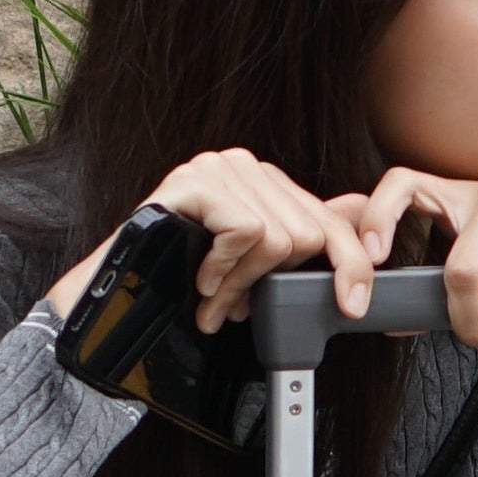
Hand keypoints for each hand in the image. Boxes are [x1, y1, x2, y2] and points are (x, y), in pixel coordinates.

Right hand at [43, 151, 391, 334]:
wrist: (117, 294)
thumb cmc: (179, 280)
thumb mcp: (252, 268)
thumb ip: (301, 241)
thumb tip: (360, 218)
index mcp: (262, 183)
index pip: (327, 219)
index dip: (349, 264)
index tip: (355, 305)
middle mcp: (244, 166)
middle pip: (308, 234)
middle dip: (274, 286)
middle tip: (235, 310)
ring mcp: (219, 167)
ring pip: (279, 238)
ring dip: (243, 284)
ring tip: (212, 299)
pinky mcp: (198, 180)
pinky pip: (247, 232)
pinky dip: (225, 268)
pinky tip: (200, 278)